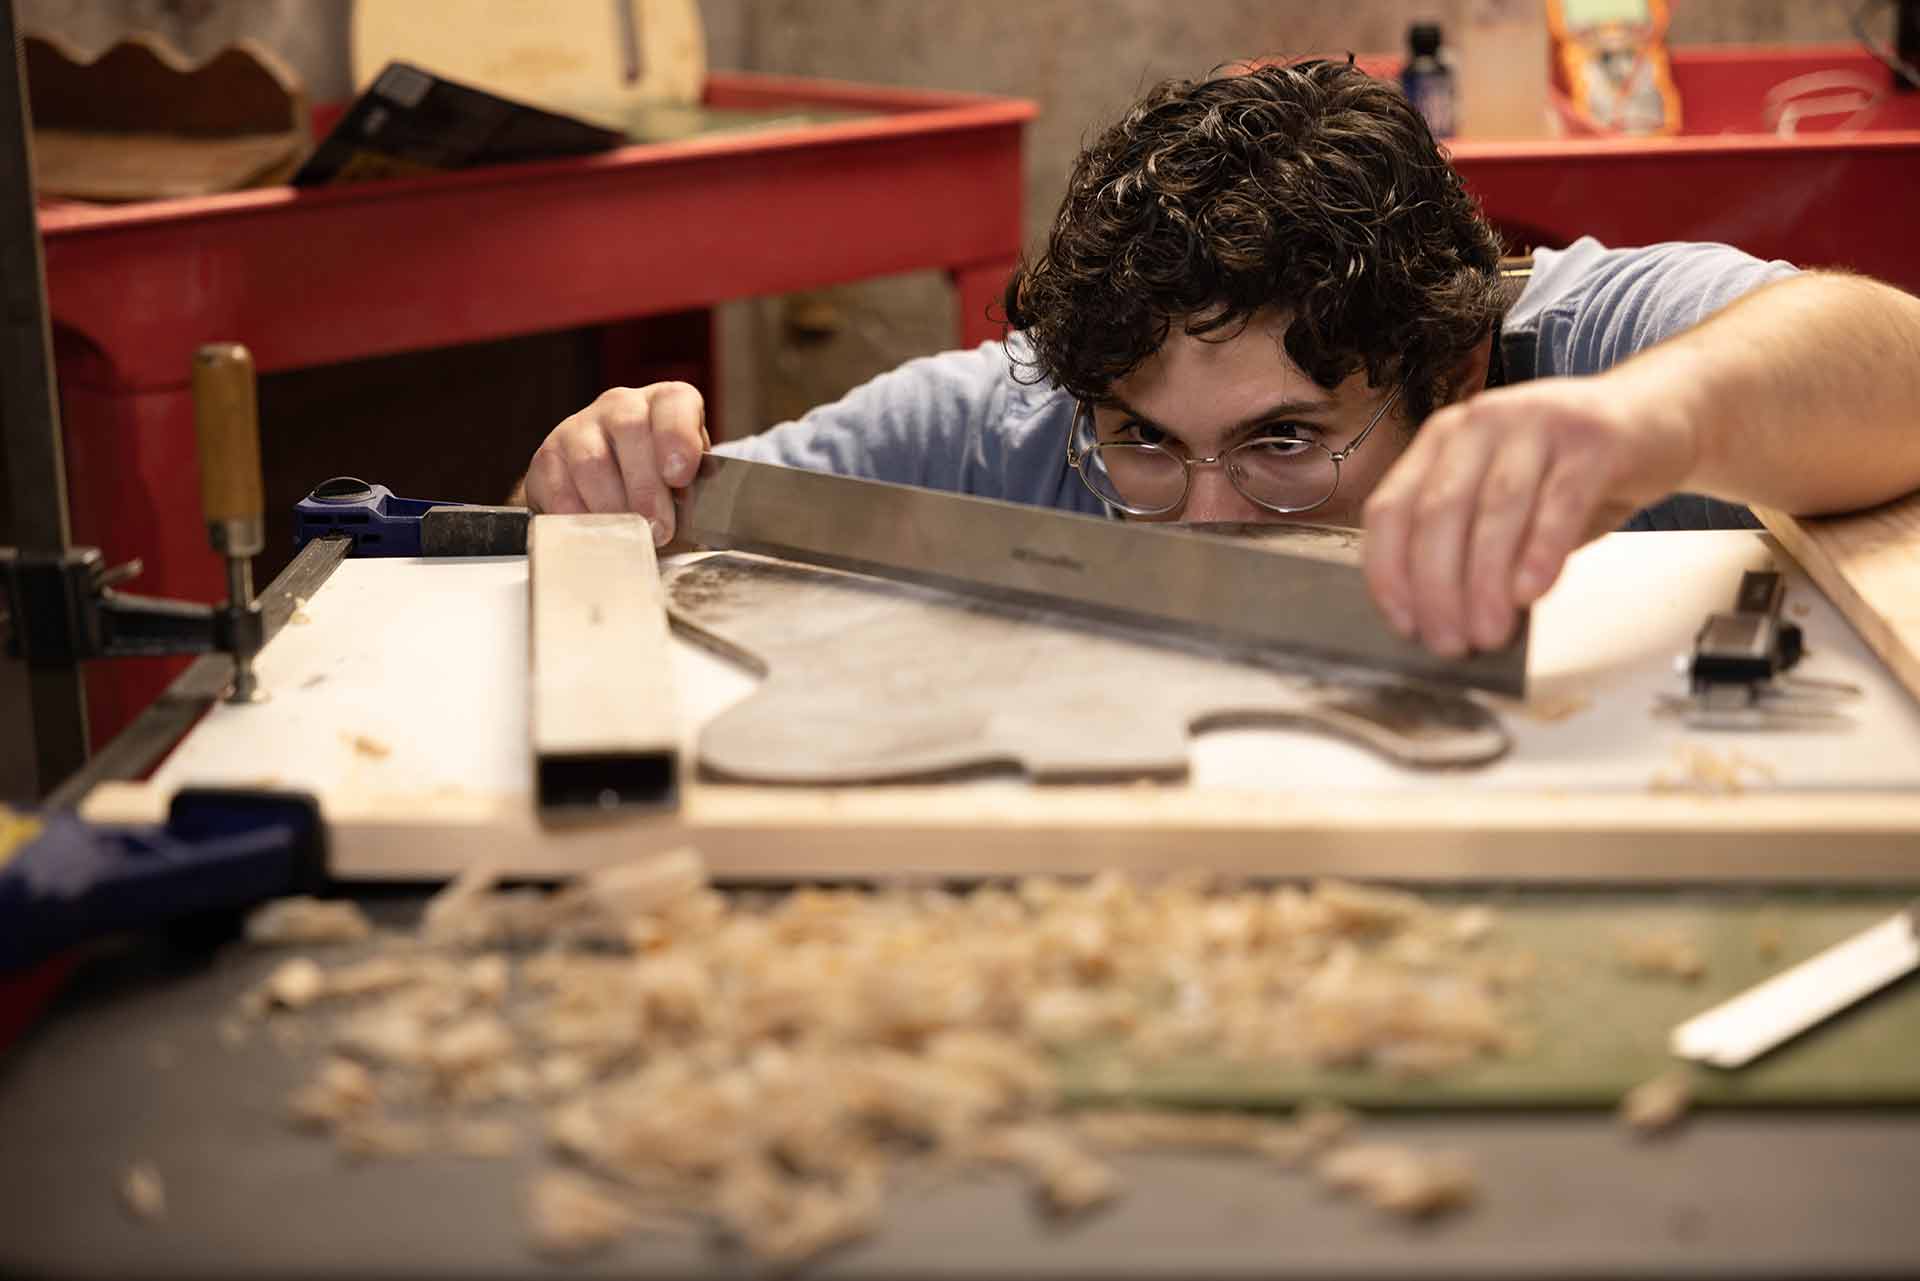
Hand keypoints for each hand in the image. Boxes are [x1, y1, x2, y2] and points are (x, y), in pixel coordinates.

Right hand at [522, 382, 708, 543]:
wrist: (614, 499)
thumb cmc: (663, 491)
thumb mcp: (690, 487)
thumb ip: (696, 493)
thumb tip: (697, 515)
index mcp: (665, 404)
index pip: (674, 402)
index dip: (677, 437)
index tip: (679, 476)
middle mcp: (621, 405)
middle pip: (630, 428)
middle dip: (646, 486)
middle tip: (658, 528)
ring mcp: (579, 427)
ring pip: (591, 461)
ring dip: (613, 507)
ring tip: (629, 536)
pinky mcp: (548, 458)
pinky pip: (558, 487)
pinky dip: (579, 517)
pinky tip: (596, 532)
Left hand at [1362, 377, 1695, 656]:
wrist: (1658, 419)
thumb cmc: (1570, 472)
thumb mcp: (1507, 502)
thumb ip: (1474, 547)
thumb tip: (1450, 619)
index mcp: (1442, 439)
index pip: (1390, 508)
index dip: (1388, 572)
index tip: (1403, 624)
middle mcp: (1479, 423)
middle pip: (1438, 513)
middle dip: (1438, 588)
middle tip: (1449, 642)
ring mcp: (1535, 422)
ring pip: (1495, 511)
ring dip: (1485, 583)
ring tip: (1489, 633)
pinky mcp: (1593, 438)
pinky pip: (1559, 502)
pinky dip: (1540, 552)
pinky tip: (1532, 593)